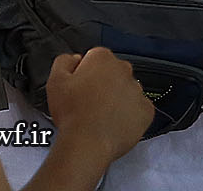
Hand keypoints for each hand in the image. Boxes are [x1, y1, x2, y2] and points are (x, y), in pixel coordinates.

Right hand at [45, 48, 152, 163]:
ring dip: (116, 99)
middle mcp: (124, 70)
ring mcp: (137, 90)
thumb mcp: (56, 81)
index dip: (85, 73)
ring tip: (99, 116)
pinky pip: (138, 109)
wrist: (87, 143)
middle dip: (103, 84)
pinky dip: (129, 115)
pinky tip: (113, 123)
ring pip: (126, 91)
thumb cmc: (72, 114)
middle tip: (88, 102)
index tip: (80, 86)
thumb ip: (65, 61)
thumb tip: (74, 59)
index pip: (96, 58)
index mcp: (102, 58)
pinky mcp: (146, 110)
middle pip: (113, 72)